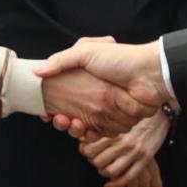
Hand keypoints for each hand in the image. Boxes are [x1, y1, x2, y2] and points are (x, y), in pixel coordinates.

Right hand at [35, 64, 153, 138]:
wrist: (148, 73)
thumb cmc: (119, 59)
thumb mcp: (85, 51)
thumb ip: (61, 60)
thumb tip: (37, 72)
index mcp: (86, 80)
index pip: (63, 97)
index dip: (52, 106)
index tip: (45, 111)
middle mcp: (95, 95)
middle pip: (70, 114)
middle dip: (60, 120)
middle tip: (56, 118)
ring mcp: (106, 109)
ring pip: (83, 126)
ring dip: (73, 128)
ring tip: (70, 123)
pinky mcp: (117, 121)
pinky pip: (100, 133)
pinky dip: (90, 135)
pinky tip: (83, 131)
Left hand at [83, 113, 170, 186]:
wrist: (160, 115)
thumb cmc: (135, 117)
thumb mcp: (117, 119)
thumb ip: (103, 128)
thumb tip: (82, 137)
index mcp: (114, 131)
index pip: (89, 149)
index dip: (85, 153)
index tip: (86, 151)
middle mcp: (123, 142)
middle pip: (98, 162)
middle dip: (94, 163)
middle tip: (96, 160)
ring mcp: (134, 152)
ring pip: (111, 171)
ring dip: (104, 173)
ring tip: (104, 169)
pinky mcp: (145, 159)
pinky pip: (128, 177)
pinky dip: (116, 184)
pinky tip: (110, 185)